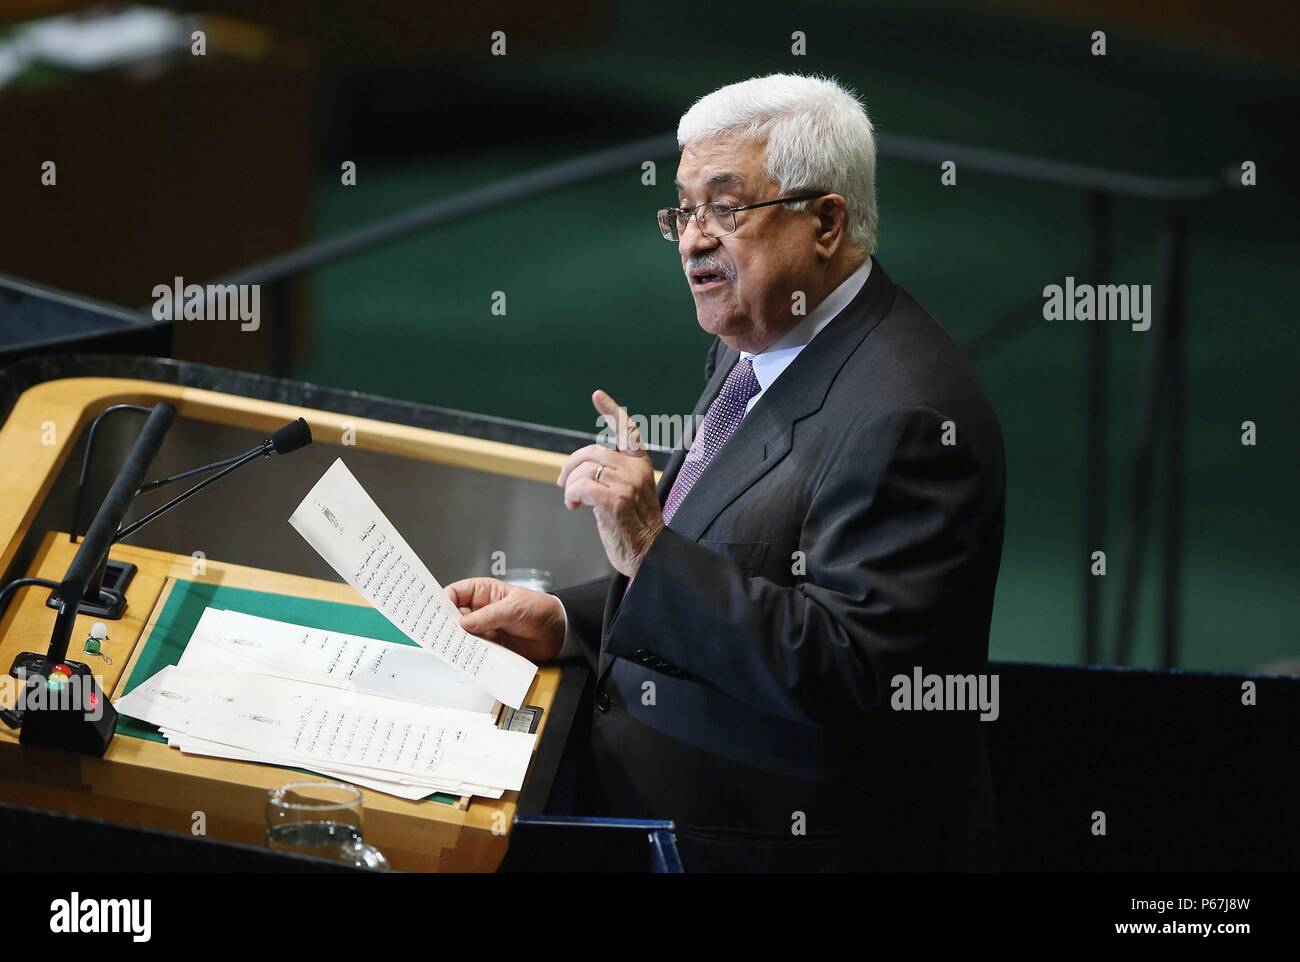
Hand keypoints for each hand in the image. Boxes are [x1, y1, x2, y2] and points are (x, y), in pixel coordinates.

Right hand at [445, 578, 565, 661]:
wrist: (558, 631)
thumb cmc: (539, 609)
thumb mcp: (512, 608)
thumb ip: (488, 616)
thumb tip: (463, 624)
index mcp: (483, 592)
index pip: (455, 594)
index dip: (442, 602)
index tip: (434, 614)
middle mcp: (480, 610)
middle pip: (454, 617)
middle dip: (446, 625)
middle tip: (438, 634)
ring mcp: (485, 628)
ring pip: (463, 635)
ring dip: (458, 641)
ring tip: (451, 647)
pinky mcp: (491, 645)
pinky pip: (475, 650)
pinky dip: (470, 654)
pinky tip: (467, 657)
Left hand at [557, 390, 664, 577]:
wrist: (649, 555)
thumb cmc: (635, 528)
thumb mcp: (629, 493)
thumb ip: (613, 475)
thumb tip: (581, 470)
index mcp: (641, 464)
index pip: (627, 431)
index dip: (611, 412)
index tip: (597, 396)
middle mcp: (635, 469)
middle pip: (591, 452)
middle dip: (569, 466)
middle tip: (562, 484)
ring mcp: (627, 483)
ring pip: (583, 470)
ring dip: (569, 486)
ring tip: (572, 501)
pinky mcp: (615, 500)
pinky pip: (580, 486)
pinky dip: (571, 495)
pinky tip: (574, 506)